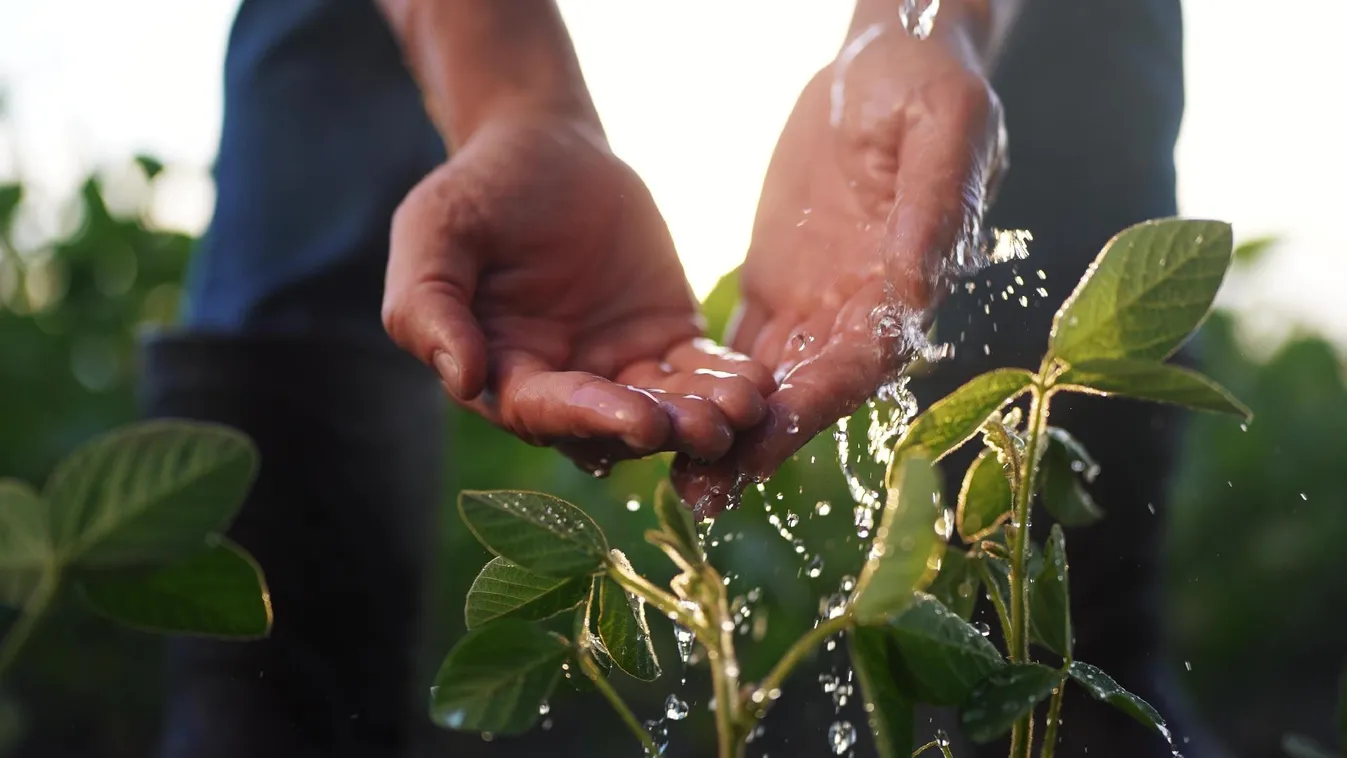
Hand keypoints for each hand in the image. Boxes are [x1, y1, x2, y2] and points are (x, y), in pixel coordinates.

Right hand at [383, 113, 774, 470]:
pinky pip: (700, 369)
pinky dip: (727, 380)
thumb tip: (460, 378)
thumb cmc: (477, 191)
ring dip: (704, 415)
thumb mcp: (434, 233)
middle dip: (664, 428)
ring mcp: (621, 366)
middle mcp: (565, 385)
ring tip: (744, 409)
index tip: (640, 420)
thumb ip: (430, 305)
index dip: (592, 418)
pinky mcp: (667, 338)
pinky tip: (758, 384)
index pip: (546, 411)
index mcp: (504, 375)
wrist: (544, 147)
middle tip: (709, 428)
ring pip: (665, 406)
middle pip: (615, 425)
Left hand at [674, 22, 1005, 514]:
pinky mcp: (779, 290)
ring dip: (729, 435)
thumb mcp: (944, 129)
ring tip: (679, 484)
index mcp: (909, 279)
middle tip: (706, 494)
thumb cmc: (929, 85)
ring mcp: (819, 305)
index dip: (820, 398)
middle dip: (761, 444)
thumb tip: (917, 287)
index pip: (865, 356)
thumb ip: (932, 208)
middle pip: (812, 392)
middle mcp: (864, 310)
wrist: (886, 62)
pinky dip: (708, 391)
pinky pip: (741, 352)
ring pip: (771, 385)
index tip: (769, 437)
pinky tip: (666, 423)